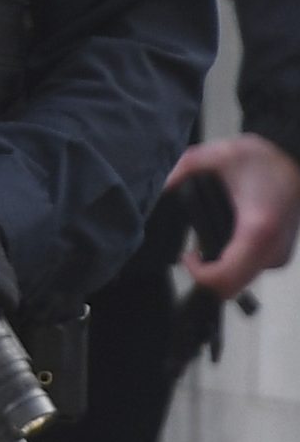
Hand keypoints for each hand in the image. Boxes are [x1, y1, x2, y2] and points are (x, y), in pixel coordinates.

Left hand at [172, 135, 299, 298]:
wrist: (293, 159)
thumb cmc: (263, 158)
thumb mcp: (216, 155)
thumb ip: (182, 169)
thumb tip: (156, 186)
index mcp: (257, 230)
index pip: (225, 279)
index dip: (198, 274)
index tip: (186, 256)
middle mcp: (272, 250)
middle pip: (231, 286)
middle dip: (205, 273)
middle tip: (193, 250)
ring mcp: (278, 255)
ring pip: (241, 281)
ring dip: (219, 268)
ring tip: (206, 242)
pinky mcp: (279, 254)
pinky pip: (250, 271)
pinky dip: (232, 263)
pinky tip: (223, 240)